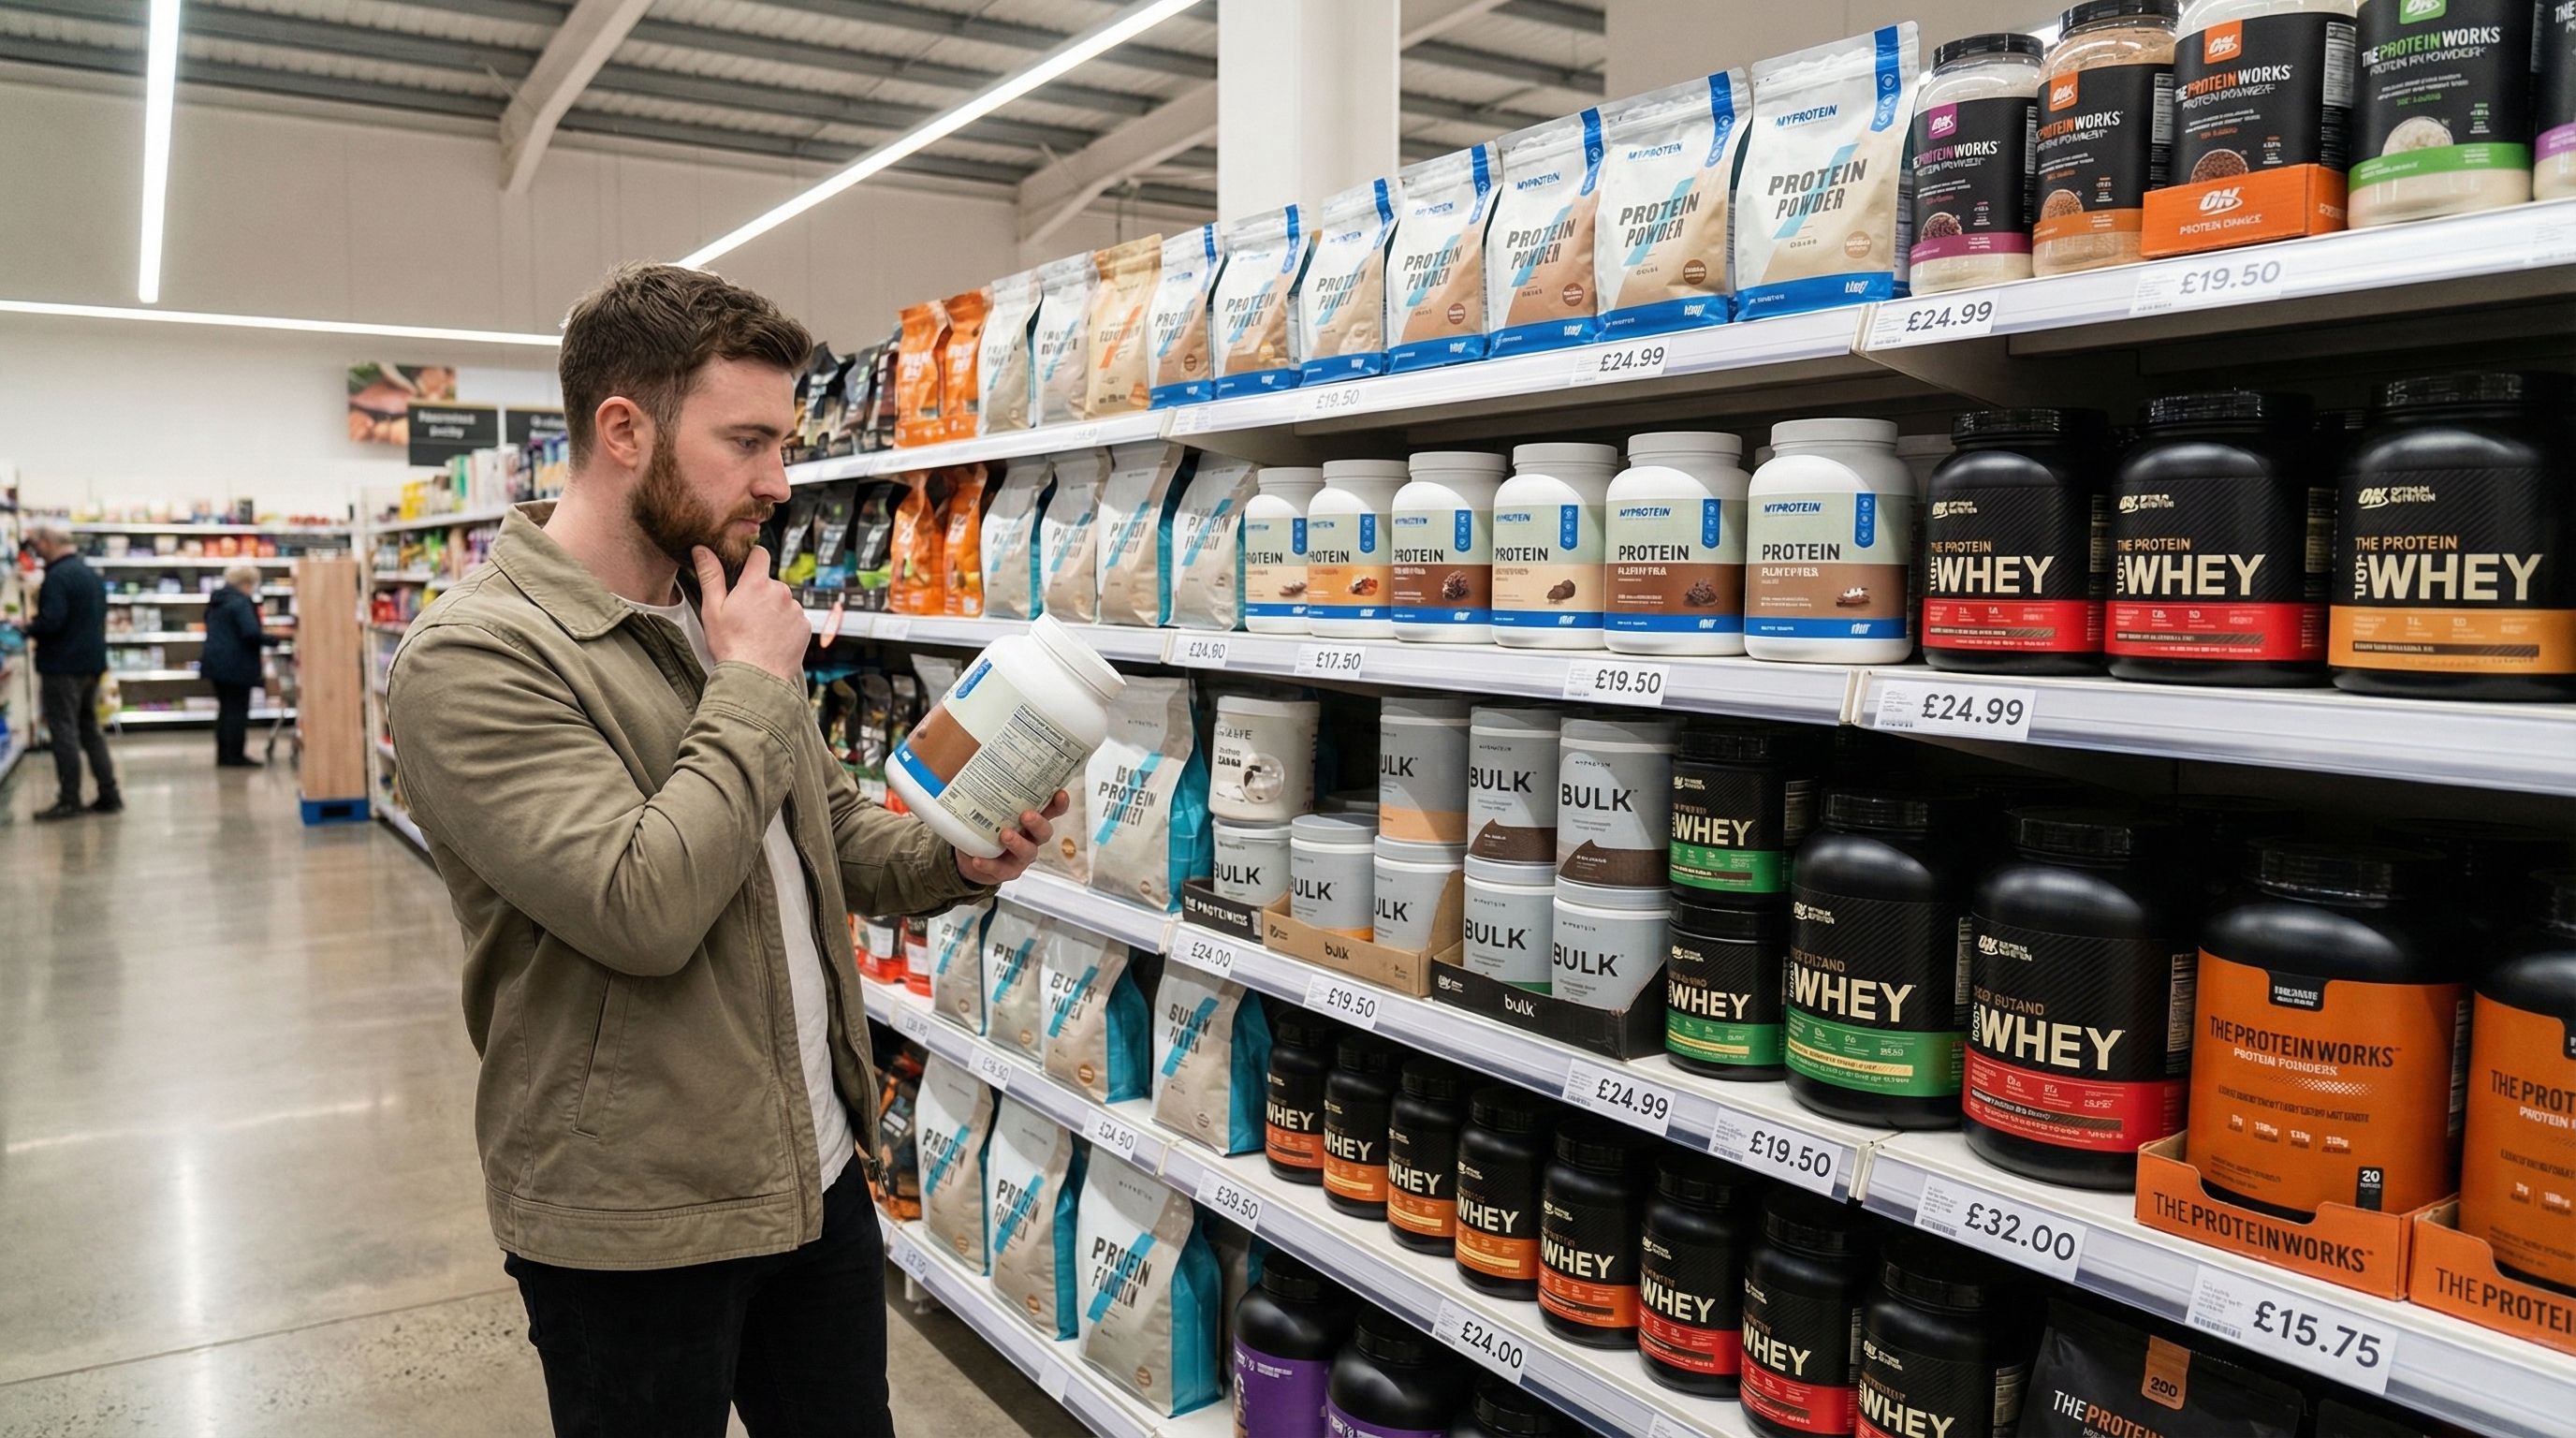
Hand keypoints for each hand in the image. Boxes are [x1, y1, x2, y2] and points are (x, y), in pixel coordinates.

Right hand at [693, 545, 808, 681]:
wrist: (755, 678)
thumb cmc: (730, 645)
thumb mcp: (712, 609)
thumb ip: (710, 575)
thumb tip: (702, 548)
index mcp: (757, 584)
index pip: (759, 554)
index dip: (751, 559)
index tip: (744, 570)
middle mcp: (781, 592)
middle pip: (770, 583)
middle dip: (759, 593)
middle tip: (745, 616)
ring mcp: (796, 610)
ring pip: (783, 602)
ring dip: (773, 610)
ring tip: (758, 632)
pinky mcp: (805, 626)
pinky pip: (794, 619)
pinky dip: (785, 626)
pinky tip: (771, 640)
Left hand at [957, 791, 1068, 885]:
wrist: (969, 855)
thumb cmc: (983, 826)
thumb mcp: (987, 805)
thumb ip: (987, 787)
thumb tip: (976, 756)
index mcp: (1031, 819)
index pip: (1051, 810)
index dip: (1059, 803)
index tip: (1060, 793)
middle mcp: (1030, 837)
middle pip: (1045, 832)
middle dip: (1038, 823)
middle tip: (1026, 815)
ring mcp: (1020, 856)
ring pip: (1028, 852)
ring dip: (1018, 843)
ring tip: (1004, 835)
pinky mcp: (1006, 871)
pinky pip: (1001, 870)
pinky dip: (989, 865)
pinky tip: (978, 859)